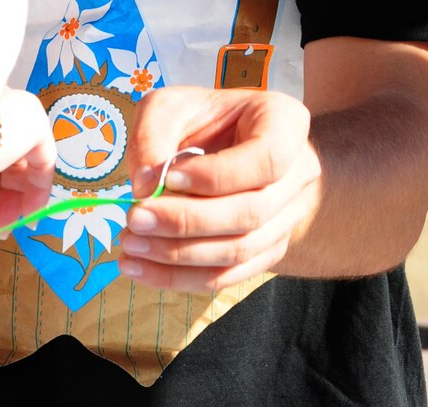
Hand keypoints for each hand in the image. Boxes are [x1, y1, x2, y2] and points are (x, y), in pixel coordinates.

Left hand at [118, 87, 320, 291]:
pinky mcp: (264, 253)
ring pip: (238, 251)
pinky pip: (225, 276)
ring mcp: (286, 219)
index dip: (218, 176)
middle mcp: (297, 175)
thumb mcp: (171, 107)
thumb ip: (152, 137)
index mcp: (285, 125)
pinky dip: (179, 277)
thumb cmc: (201, 121)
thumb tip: (144, 189)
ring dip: (177, 255)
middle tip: (134, 219)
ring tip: (129, 246)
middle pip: (251, 213)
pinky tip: (140, 268)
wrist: (230, 148)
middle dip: (186, 222)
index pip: (266, 159)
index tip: (167, 178)